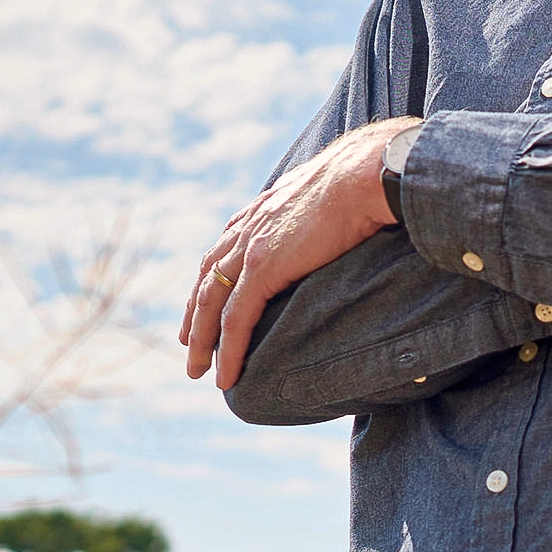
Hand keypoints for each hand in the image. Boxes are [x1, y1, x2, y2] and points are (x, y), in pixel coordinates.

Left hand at [180, 118, 417, 389]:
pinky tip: (225, 375)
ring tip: (197, 370)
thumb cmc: (361, 183)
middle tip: (187, 346)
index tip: (202, 306)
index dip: (209, 282)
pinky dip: (228, 350)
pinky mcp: (263, 269)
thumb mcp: (327, 197)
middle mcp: (246, 229)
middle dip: (194, 316)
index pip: (222, 253)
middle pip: (206, 280)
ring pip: (211, 305)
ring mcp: (251, 249)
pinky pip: (236, 319)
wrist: (364, 175)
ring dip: (201, 341)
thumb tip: (337, 226)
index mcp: (259, 212)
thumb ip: (317, 216)